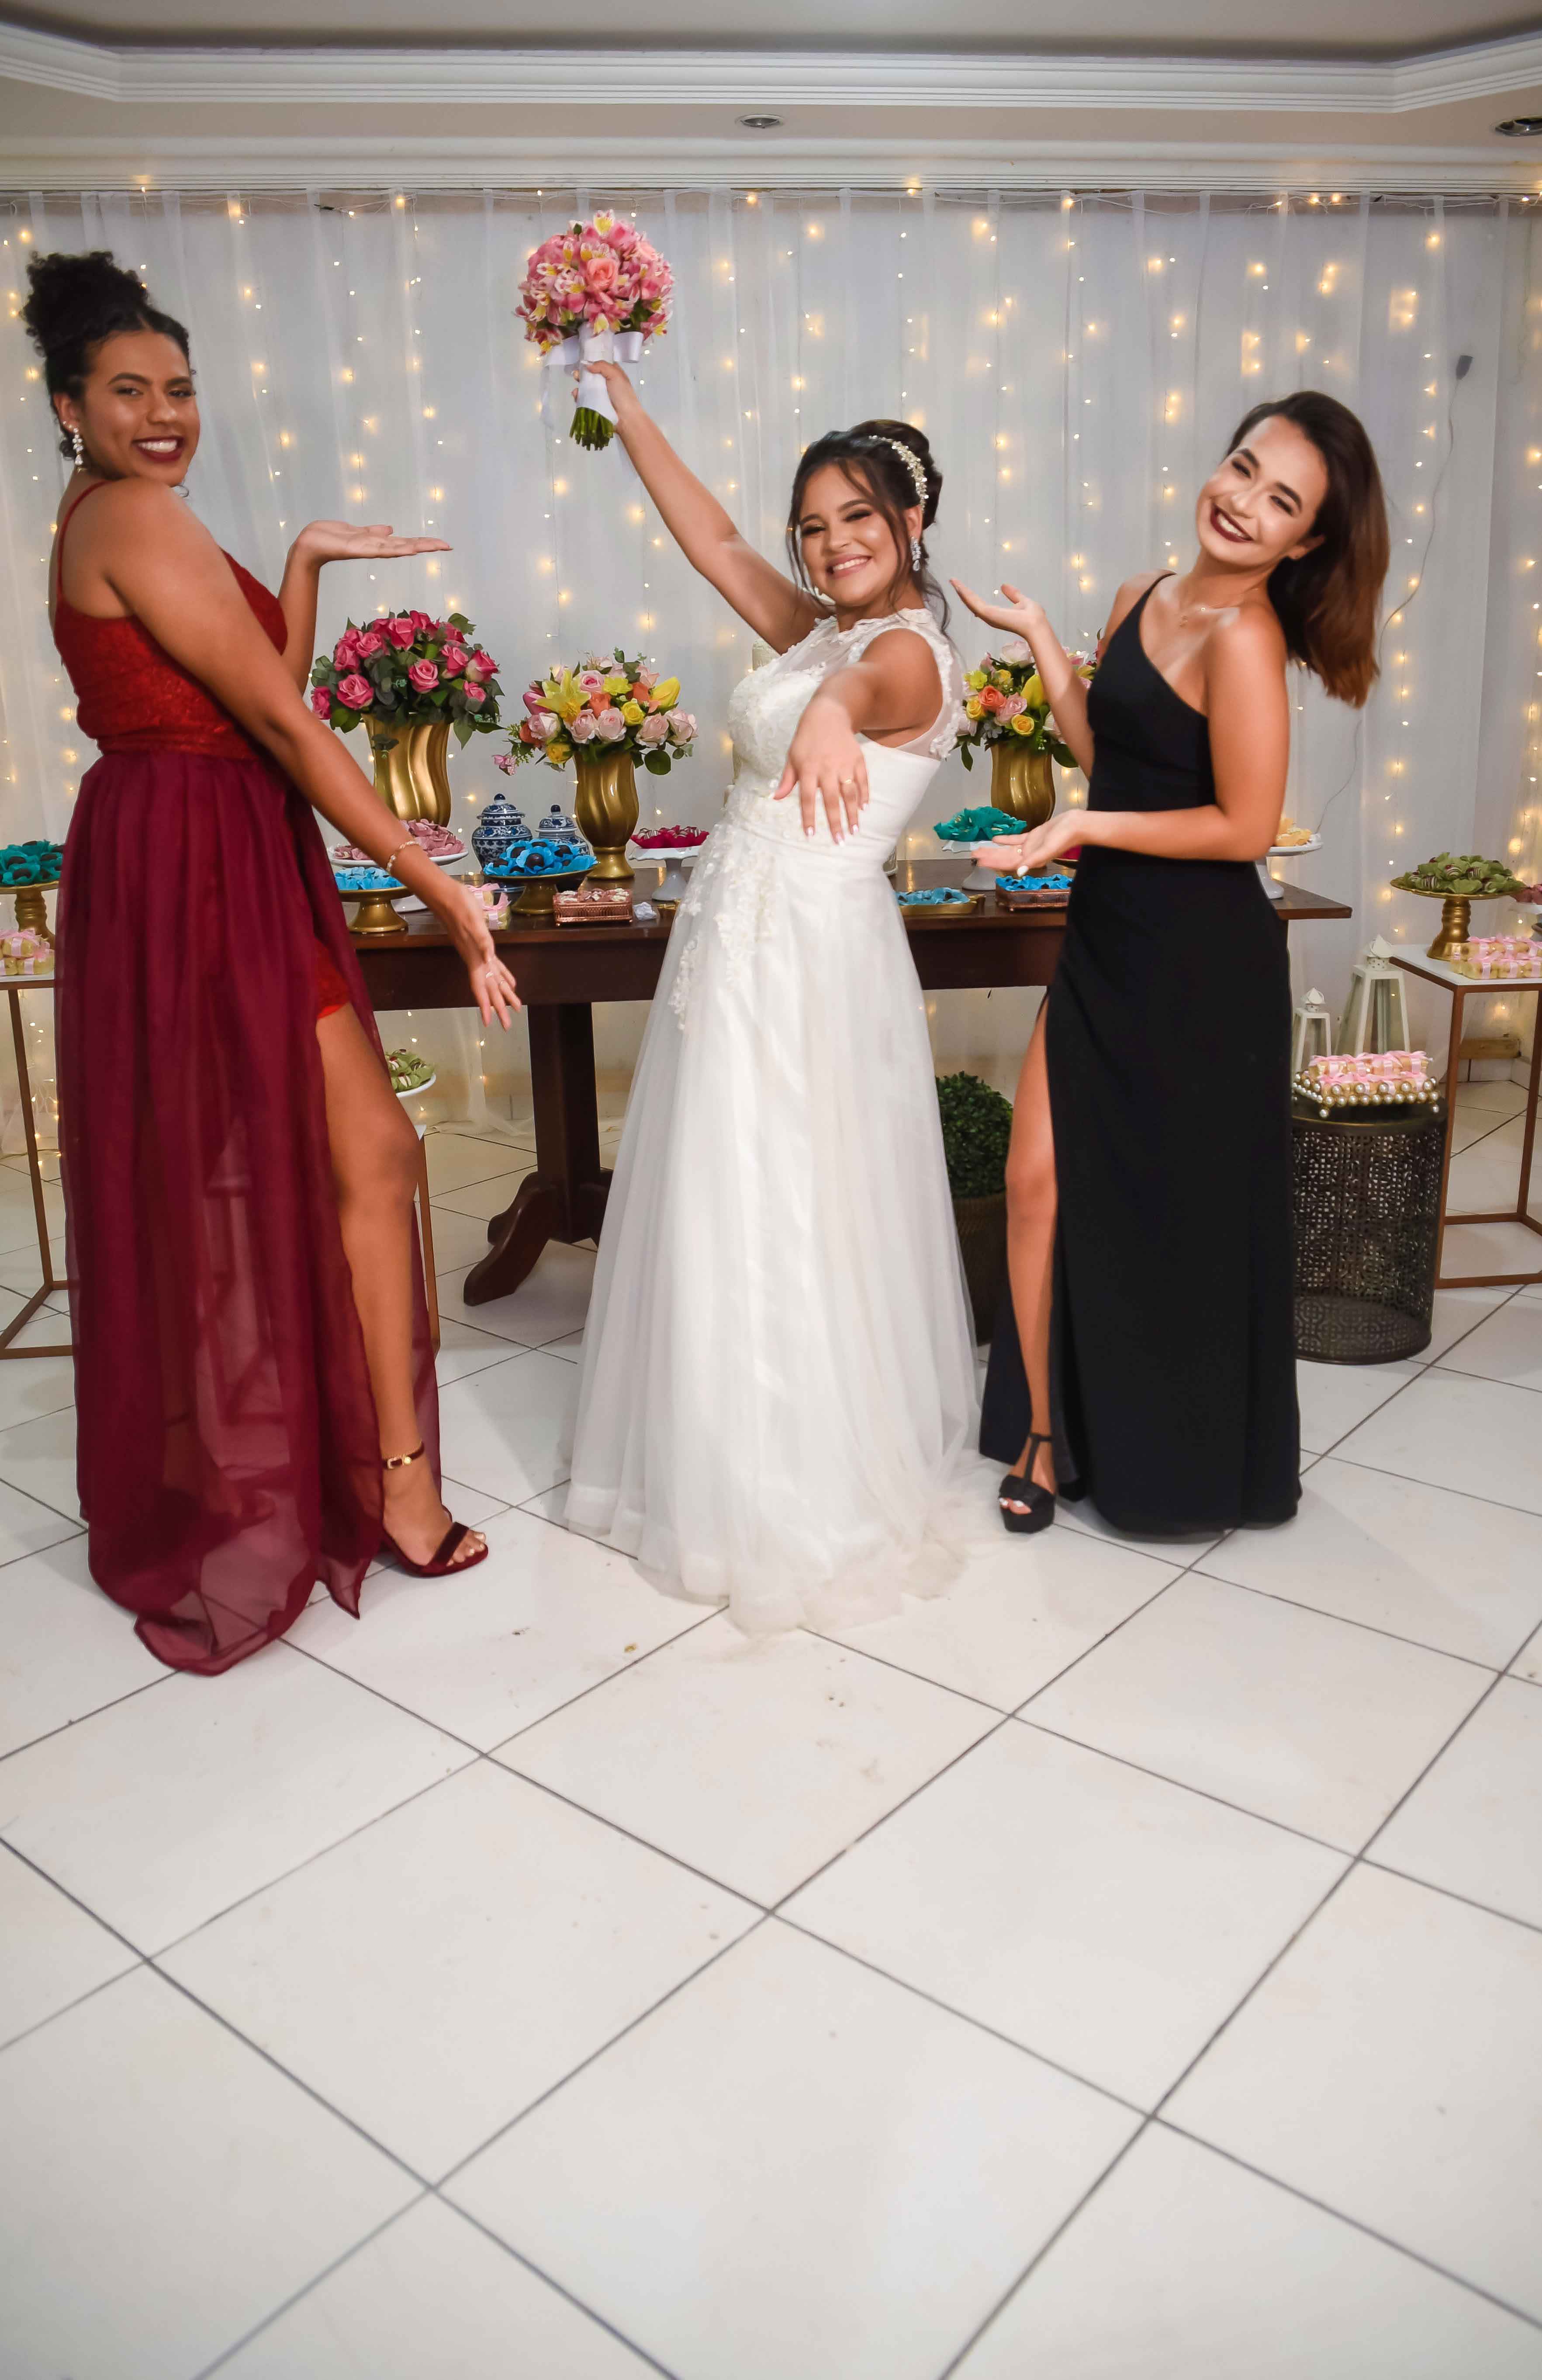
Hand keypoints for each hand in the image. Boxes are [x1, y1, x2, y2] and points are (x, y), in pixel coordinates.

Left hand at [290, 520, 451, 568]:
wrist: (308, 544)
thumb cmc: (328, 537)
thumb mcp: (354, 531)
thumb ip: (372, 532)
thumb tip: (391, 529)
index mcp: (375, 544)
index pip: (404, 542)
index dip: (422, 542)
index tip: (441, 543)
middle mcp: (374, 548)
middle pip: (405, 546)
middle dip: (426, 545)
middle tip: (447, 545)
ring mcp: (366, 549)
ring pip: (396, 548)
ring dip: (415, 546)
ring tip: (433, 546)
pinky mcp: (356, 549)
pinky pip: (377, 548)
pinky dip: (392, 548)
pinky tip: (405, 547)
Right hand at [440, 879, 519, 1026]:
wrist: (447, 896)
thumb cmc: (460, 906)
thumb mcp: (474, 922)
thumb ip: (483, 941)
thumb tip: (489, 957)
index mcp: (476, 958)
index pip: (481, 987)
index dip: (485, 1005)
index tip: (490, 1023)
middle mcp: (477, 959)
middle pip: (490, 989)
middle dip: (499, 1007)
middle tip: (508, 1025)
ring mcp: (479, 953)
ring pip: (493, 979)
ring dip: (503, 994)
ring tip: (514, 1007)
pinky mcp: (481, 945)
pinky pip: (495, 966)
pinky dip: (503, 975)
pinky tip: (509, 981)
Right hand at [576, 358, 636, 412]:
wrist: (625, 418)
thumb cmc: (624, 395)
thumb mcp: (616, 374)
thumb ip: (602, 366)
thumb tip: (588, 365)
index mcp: (613, 373)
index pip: (600, 365)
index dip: (591, 363)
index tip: (583, 364)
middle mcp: (606, 383)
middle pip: (590, 375)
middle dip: (582, 374)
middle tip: (577, 375)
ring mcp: (600, 394)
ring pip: (585, 387)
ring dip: (579, 386)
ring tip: (577, 388)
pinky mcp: (595, 405)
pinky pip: (584, 398)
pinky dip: (578, 396)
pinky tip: (577, 395)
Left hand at [773, 692, 868, 840]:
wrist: (828, 715)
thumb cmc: (806, 739)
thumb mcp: (792, 756)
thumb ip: (787, 779)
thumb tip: (776, 798)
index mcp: (808, 769)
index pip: (806, 798)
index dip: (808, 817)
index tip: (810, 835)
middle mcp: (827, 768)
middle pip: (831, 800)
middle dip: (835, 822)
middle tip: (839, 841)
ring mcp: (844, 764)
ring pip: (849, 793)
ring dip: (852, 814)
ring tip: (854, 831)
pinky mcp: (857, 759)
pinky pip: (862, 780)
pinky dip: (864, 795)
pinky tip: (864, 809)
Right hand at [949, 578, 1044, 644]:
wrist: (1035, 624)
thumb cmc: (1032, 616)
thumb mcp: (1021, 601)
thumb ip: (1013, 595)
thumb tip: (1004, 586)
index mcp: (997, 614)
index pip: (981, 603)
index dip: (972, 595)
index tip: (964, 587)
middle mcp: (989, 616)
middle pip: (972, 603)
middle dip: (963, 593)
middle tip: (953, 582)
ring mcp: (987, 615)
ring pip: (970, 602)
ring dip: (961, 591)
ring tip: (953, 581)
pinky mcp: (987, 613)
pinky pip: (973, 602)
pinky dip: (965, 594)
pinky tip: (958, 586)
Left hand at [969, 810, 1084, 873]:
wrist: (1075, 825)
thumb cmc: (1064, 838)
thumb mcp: (1047, 850)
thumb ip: (1033, 861)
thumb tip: (1019, 872)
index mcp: (1031, 861)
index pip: (1008, 864)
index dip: (993, 863)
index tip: (980, 862)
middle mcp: (1028, 856)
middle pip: (1004, 857)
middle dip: (989, 857)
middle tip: (974, 855)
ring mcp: (1030, 846)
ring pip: (1008, 850)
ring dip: (994, 849)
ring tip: (981, 849)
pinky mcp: (1033, 837)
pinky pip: (1016, 840)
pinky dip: (1006, 840)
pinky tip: (995, 839)